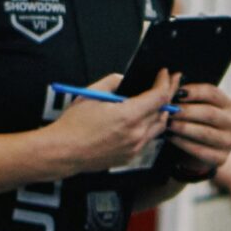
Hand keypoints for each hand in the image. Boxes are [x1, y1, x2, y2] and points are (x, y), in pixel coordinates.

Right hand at [44, 69, 175, 175]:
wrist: (63, 152)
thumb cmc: (73, 125)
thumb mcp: (91, 94)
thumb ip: (113, 82)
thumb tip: (124, 80)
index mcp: (128, 116)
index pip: (159, 97)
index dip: (165, 82)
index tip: (166, 74)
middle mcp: (136, 134)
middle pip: (162, 112)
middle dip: (166, 95)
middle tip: (167, 83)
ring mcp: (135, 148)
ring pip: (158, 127)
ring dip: (160, 112)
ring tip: (158, 100)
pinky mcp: (130, 157)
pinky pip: (147, 140)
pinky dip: (149, 127)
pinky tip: (143, 119)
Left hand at [163, 79, 230, 181]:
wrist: (197, 154)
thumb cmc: (194, 124)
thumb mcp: (192, 107)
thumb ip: (184, 95)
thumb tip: (170, 75)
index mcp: (228, 104)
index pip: (212, 93)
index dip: (194, 92)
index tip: (176, 92)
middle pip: (209, 113)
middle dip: (186, 112)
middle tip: (169, 111)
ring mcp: (229, 141)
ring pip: (205, 133)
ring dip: (184, 128)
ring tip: (167, 124)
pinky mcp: (221, 158)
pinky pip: (201, 151)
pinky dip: (184, 144)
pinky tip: (171, 138)